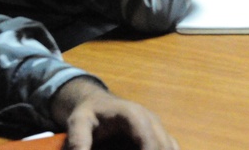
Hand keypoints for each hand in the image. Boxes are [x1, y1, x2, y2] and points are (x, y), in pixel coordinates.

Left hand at [52, 77, 177, 149]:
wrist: (98, 104)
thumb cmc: (89, 114)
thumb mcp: (77, 124)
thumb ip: (78, 141)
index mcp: (133, 114)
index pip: (147, 136)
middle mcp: (151, 119)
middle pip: (163, 144)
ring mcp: (158, 127)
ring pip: (171, 146)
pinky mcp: (160, 136)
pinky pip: (171, 147)